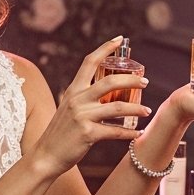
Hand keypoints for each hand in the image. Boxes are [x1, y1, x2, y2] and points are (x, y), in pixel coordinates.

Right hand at [32, 37, 150, 175]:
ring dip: (136, 108)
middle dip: (131, 79)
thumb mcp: (69, 108)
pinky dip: (130, 133)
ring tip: (147, 111)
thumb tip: (107, 92)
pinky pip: (115, 131)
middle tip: (145, 82)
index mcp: (73, 90)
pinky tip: (138, 133)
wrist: (46, 155)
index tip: (119, 39)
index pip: (89, 61)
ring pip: (117, 107)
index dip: (105, 48)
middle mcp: (77, 100)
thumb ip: (84, 98)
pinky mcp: (88, 134)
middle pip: (110, 82)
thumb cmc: (61, 133)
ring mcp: (82, 117)